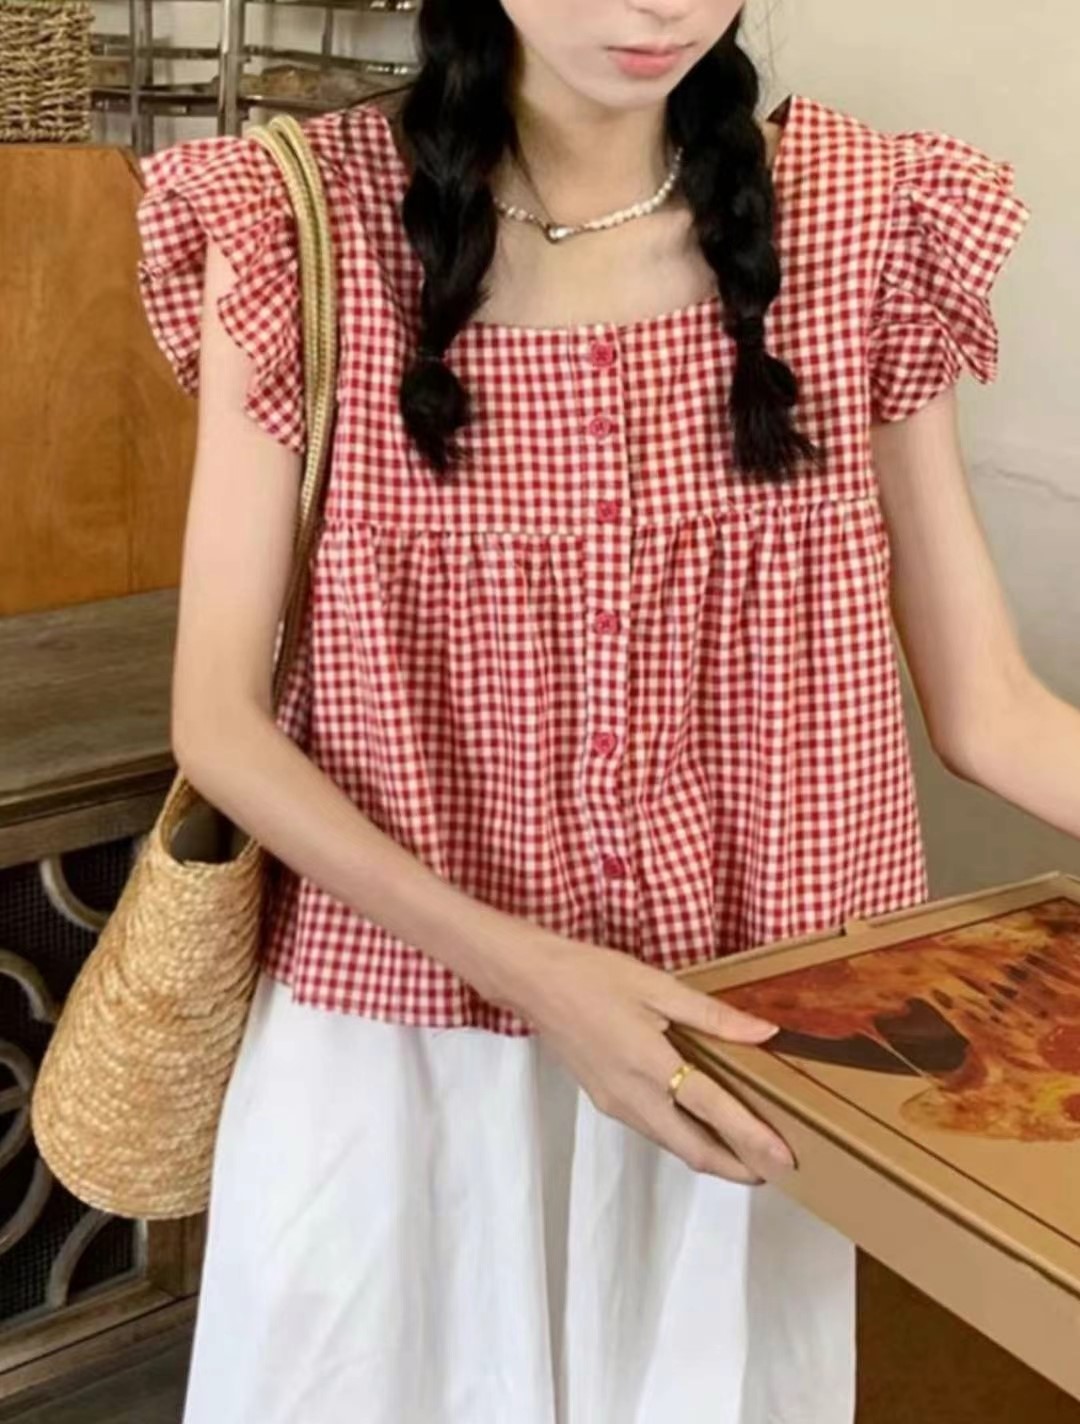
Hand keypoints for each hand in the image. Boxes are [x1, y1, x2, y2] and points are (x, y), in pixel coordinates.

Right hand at [490, 927, 795, 1184]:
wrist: (533, 983)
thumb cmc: (594, 976)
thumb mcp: (657, 985)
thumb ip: (713, 1015)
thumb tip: (765, 1032)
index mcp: (651, 1065)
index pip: (714, 1112)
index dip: (754, 1139)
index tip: (787, 1159)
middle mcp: (634, 1097)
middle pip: (694, 1150)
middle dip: (737, 1167)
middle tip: (775, 1167)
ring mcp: (617, 1105)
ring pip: (673, 1144)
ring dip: (712, 1155)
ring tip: (748, 1149)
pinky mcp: (605, 1102)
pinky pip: (654, 1130)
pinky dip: (686, 1137)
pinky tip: (702, 1122)